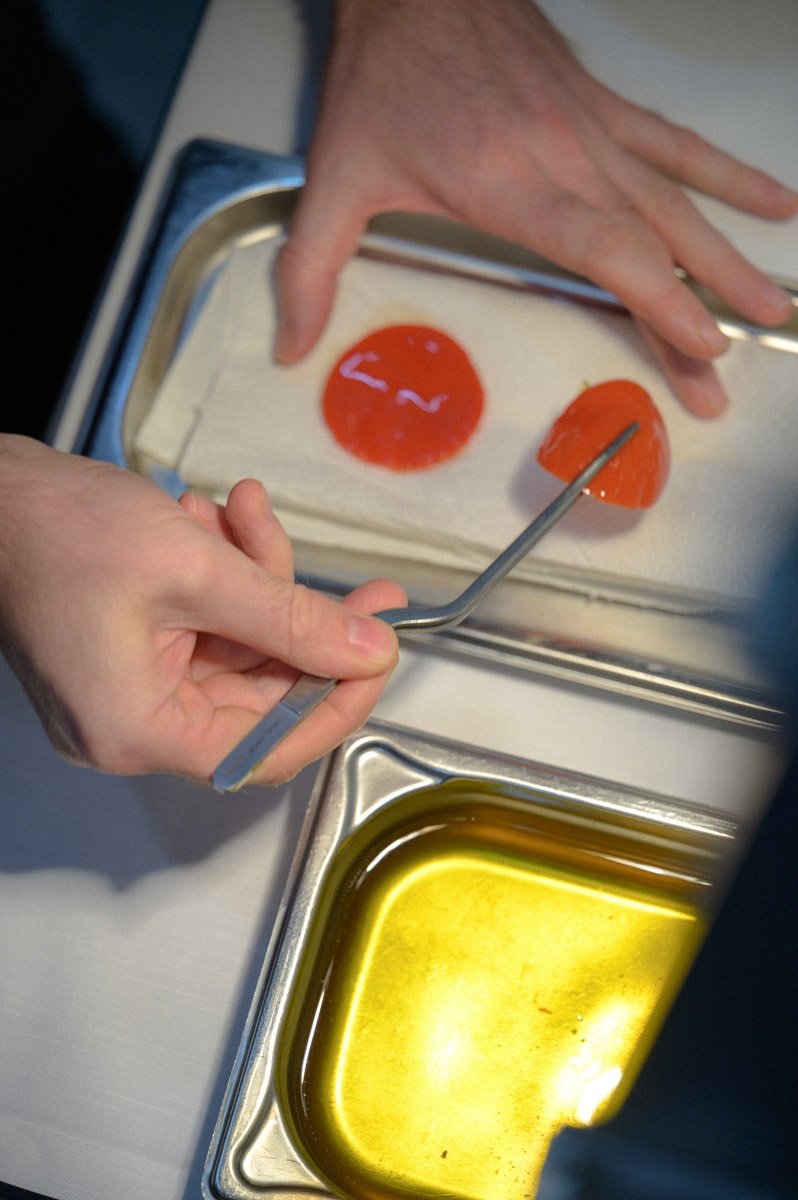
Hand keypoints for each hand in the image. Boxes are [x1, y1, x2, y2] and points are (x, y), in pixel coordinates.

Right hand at [0, 437, 403, 784]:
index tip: (379, 657)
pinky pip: (207, 624)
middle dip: (305, 622)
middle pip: (261, 689)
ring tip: (241, 514)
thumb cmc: (56, 530)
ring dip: (257, 578)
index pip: (268, 747)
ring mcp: (131, 686)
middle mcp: (134, 722)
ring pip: (239, 645)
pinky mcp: (131, 650)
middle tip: (366, 590)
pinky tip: (216, 520)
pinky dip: (225, 574)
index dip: (336, 703)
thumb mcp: (197, 569)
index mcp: (140, 729)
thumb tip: (367, 650)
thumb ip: (292, 617)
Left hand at [276, 0, 796, 416]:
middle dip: (698, 315)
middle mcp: (569, 157)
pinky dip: (730, 175)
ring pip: (681, 200)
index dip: (660, 304)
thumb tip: (291, 349)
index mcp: (514, 184)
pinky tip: (773, 200)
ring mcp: (594, 129)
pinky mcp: (602, 107)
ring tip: (775, 303)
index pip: (609, 252)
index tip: (698, 351)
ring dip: (730, 256)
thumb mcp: (336, 176)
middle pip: (654, 243)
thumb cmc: (384, 74)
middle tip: (727, 375)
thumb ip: (312, 270)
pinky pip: (679, 145)